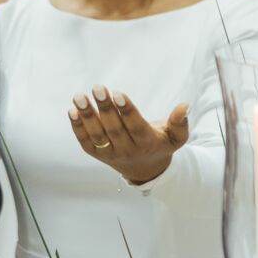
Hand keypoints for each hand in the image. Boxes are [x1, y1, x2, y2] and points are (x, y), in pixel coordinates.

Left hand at [69, 86, 188, 185]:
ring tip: (79, 96)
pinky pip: (85, 141)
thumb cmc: (160, 144)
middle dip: (105, 108)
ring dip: (87, 116)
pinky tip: (72, 110)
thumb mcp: (175, 137)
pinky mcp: (97, 154)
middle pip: (114, 130)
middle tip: (98, 88)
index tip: (119, 93)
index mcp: (147, 144)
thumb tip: (185, 105)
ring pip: (97, 135)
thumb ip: (180, 123)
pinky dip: (78, 128)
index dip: (127, 111)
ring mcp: (110, 153)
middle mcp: (127, 150)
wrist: (145, 169)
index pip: (136, 127)